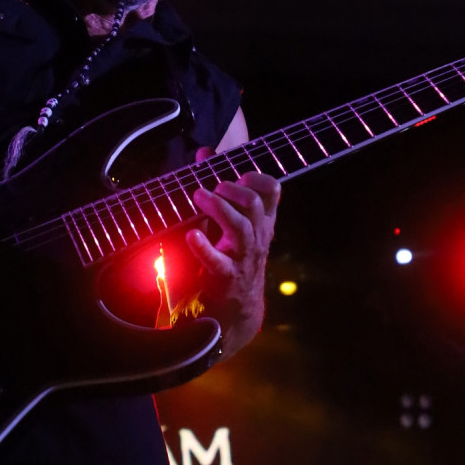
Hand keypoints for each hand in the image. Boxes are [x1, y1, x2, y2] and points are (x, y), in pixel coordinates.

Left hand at [185, 150, 279, 355]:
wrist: (235, 312)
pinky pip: (217, 261)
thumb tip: (205, 152)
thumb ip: (217, 187)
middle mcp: (256, 239)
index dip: (256, 176)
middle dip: (232, 191)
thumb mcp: (229, 223)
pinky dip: (203, 247)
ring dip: (219, 208)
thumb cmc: (231, 259)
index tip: (237, 174)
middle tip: (213, 188)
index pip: (272, 191)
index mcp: (260, 223)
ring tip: (198, 196)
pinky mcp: (226, 278)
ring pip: (241, 228)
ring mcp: (243, 258)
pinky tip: (191, 236)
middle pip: (254, 205)